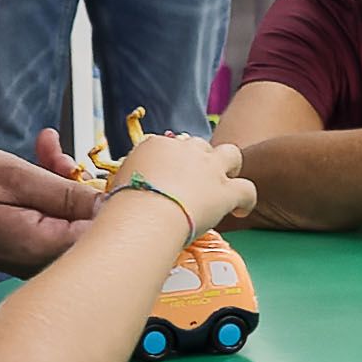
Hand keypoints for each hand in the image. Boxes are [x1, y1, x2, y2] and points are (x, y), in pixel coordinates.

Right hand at [0, 134, 107, 269]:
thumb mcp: (11, 176)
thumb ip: (64, 192)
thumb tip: (112, 203)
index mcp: (40, 246)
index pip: (104, 234)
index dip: (114, 199)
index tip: (109, 168)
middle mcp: (37, 261)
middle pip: (88, 226)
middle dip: (83, 182)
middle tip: (58, 153)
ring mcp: (27, 257)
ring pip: (68, 218)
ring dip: (63, 180)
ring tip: (45, 149)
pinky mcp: (18, 248)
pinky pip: (49, 219)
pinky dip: (47, 190)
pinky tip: (37, 162)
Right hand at [115, 131, 256, 233]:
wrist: (144, 216)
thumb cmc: (124, 207)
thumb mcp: (114, 186)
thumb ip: (123, 184)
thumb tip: (113, 198)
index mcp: (156, 146)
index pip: (168, 146)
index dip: (171, 162)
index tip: (168, 176)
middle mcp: (185, 150)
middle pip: (200, 145)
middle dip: (200, 159)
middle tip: (196, 179)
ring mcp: (208, 169)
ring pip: (232, 154)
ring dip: (231, 167)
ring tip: (226, 183)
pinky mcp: (226, 191)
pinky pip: (247, 190)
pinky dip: (246, 200)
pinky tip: (241, 210)